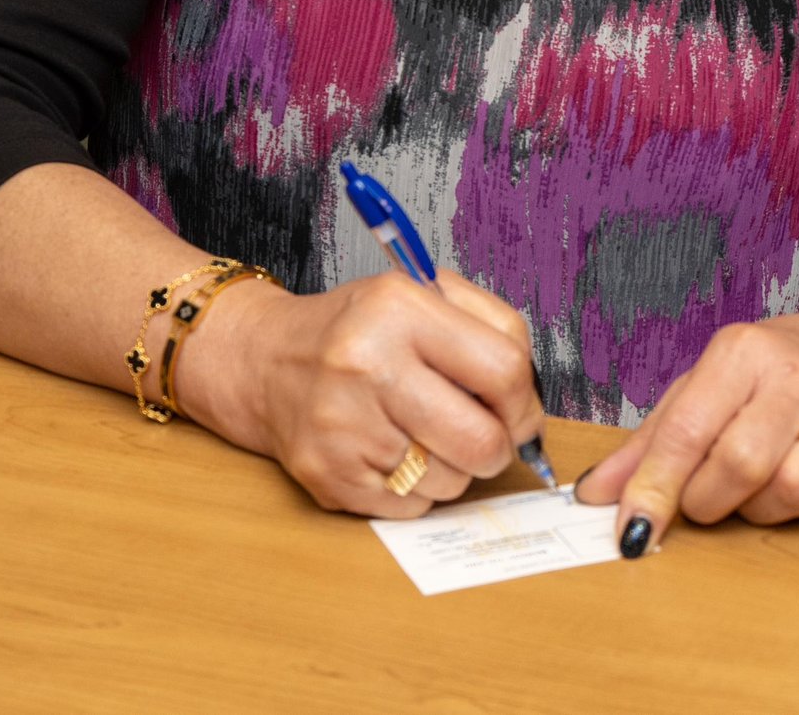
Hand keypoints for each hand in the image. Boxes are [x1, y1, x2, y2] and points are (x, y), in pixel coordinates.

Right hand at [179, 269, 543, 519]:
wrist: (268, 362)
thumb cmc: (361, 330)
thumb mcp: (426, 293)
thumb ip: (495, 329)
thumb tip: (530, 402)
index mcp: (399, 309)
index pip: (503, 370)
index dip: (525, 402)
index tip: (519, 411)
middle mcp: (365, 366)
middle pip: (481, 440)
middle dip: (497, 446)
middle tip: (483, 434)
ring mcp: (342, 427)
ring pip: (451, 481)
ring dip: (454, 467)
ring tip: (425, 433)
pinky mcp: (328, 478)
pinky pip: (412, 506)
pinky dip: (418, 488)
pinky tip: (394, 453)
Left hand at [574, 309, 798, 554]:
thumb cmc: (773, 373)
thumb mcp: (705, 387)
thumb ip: (650, 442)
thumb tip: (594, 496)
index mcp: (742, 353)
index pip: (686, 431)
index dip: (654, 489)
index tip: (632, 532)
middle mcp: (797, 375)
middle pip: (740, 465)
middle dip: (712, 502)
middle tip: (712, 497)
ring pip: (797, 489)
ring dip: (769, 510)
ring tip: (766, 487)